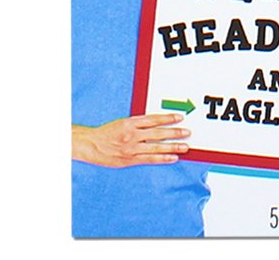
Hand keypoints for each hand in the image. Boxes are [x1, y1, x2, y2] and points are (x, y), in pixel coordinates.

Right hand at [72, 113, 189, 166]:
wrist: (91, 145)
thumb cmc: (108, 132)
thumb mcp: (123, 122)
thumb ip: (139, 123)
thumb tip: (158, 123)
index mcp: (131, 123)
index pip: (153, 119)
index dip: (167, 118)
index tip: (179, 117)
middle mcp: (132, 135)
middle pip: (158, 133)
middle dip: (174, 133)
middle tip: (187, 133)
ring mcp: (131, 148)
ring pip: (156, 147)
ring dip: (172, 147)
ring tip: (185, 147)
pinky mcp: (130, 160)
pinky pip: (149, 159)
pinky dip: (162, 158)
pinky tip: (173, 158)